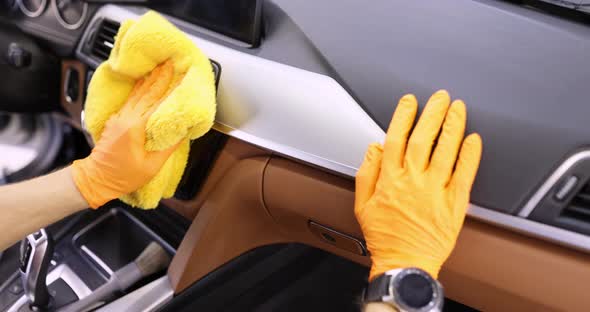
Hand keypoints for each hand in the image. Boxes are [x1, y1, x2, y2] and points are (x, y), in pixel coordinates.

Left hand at [72, 61, 179, 207]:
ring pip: (137, 94)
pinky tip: (144, 83)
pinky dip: (141, 89)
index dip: (170, 89)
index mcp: (135, 128)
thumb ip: (168, 146)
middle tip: (170, 63)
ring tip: (160, 68)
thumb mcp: (152, 166)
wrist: (96, 179)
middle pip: (146, 93)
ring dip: (150, 80)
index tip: (180, 77)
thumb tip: (182, 131)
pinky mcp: (116, 120)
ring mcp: (119, 118)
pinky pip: (131, 100)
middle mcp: (126, 118)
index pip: (157, 103)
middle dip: (160, 77)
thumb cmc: (124, 176)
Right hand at [355, 90, 481, 279]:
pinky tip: (474, 139)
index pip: (396, 138)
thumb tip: (374, 148)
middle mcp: (413, 181)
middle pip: (423, 138)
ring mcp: (435, 191)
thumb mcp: (362, 204)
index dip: (404, 116)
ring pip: (446, 150)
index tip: (410, 102)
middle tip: (441, 97)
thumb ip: (367, 172)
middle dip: (433, 113)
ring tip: (458, 108)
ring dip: (453, 126)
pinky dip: (470, 155)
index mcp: (390, 179)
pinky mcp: (454, 203)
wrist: (405, 262)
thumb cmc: (385, 236)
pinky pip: (465, 173)